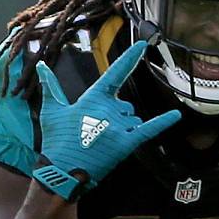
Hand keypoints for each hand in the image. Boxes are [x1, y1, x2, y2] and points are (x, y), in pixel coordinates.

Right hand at [32, 41, 180, 200]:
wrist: (61, 173)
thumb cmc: (56, 141)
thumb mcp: (52, 110)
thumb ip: (51, 86)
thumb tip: (41, 65)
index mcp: (93, 98)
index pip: (115, 73)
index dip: (130, 58)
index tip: (143, 45)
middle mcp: (109, 109)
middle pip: (125, 104)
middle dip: (116, 115)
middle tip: (95, 132)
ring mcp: (119, 126)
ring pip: (133, 118)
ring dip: (124, 126)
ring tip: (103, 142)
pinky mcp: (126, 144)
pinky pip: (149, 129)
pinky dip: (163, 122)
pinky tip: (176, 115)